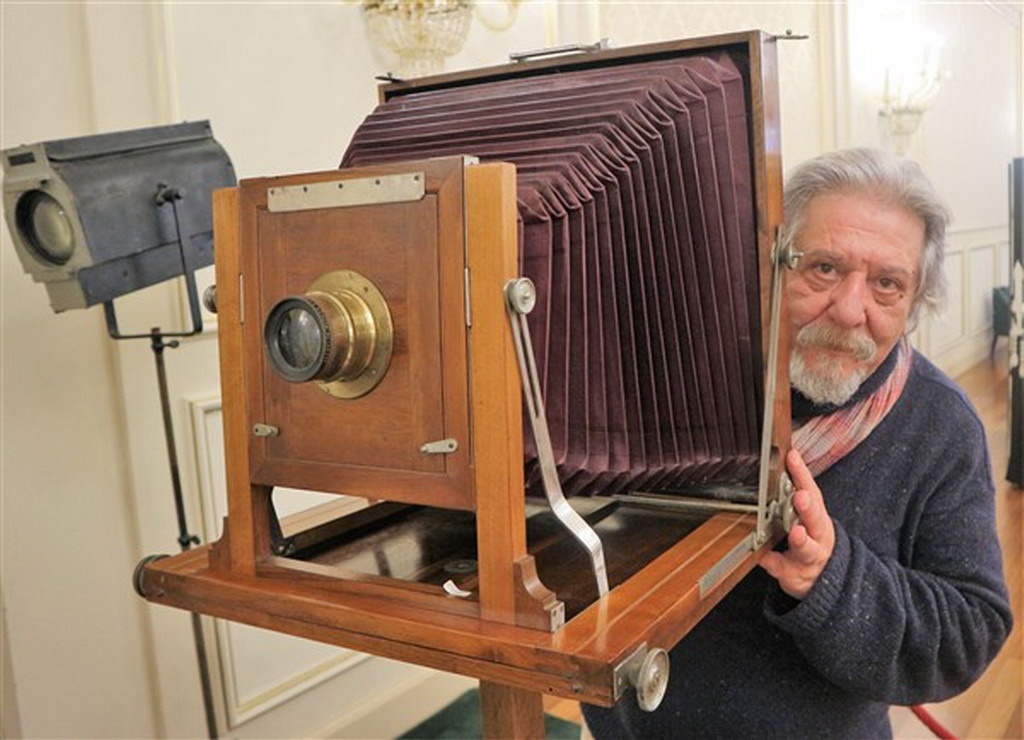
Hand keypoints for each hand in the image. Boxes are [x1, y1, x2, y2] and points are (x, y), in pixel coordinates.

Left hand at [759, 448, 835, 598]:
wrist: (825, 579)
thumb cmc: (813, 541)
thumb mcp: (810, 517)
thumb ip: (800, 492)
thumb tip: (786, 458)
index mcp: (818, 517)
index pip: (811, 491)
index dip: (802, 474)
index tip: (792, 457)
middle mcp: (817, 537)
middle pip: (815, 521)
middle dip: (808, 508)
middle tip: (801, 496)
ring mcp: (808, 558)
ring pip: (807, 549)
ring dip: (801, 540)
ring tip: (797, 533)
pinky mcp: (794, 575)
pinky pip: (783, 569)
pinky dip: (774, 563)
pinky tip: (762, 557)